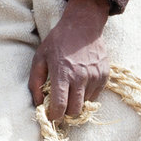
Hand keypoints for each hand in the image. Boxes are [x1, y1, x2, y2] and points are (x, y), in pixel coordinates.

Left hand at [30, 0, 112, 118]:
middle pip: (74, 110)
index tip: (51, 115)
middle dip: (66, 112)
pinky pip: (95, 96)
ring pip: (85, 104)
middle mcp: (80, 77)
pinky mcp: (104, 76)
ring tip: (71, 89)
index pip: (60, 106)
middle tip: (61, 105)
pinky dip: (87, 95)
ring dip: (77, 102)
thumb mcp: (39, 58)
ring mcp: (95, 77)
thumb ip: (35, 82)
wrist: (83, 25)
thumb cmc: (58, 41)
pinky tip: (81, 83)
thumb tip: (37, 103)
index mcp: (62, 73)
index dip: (54, 116)